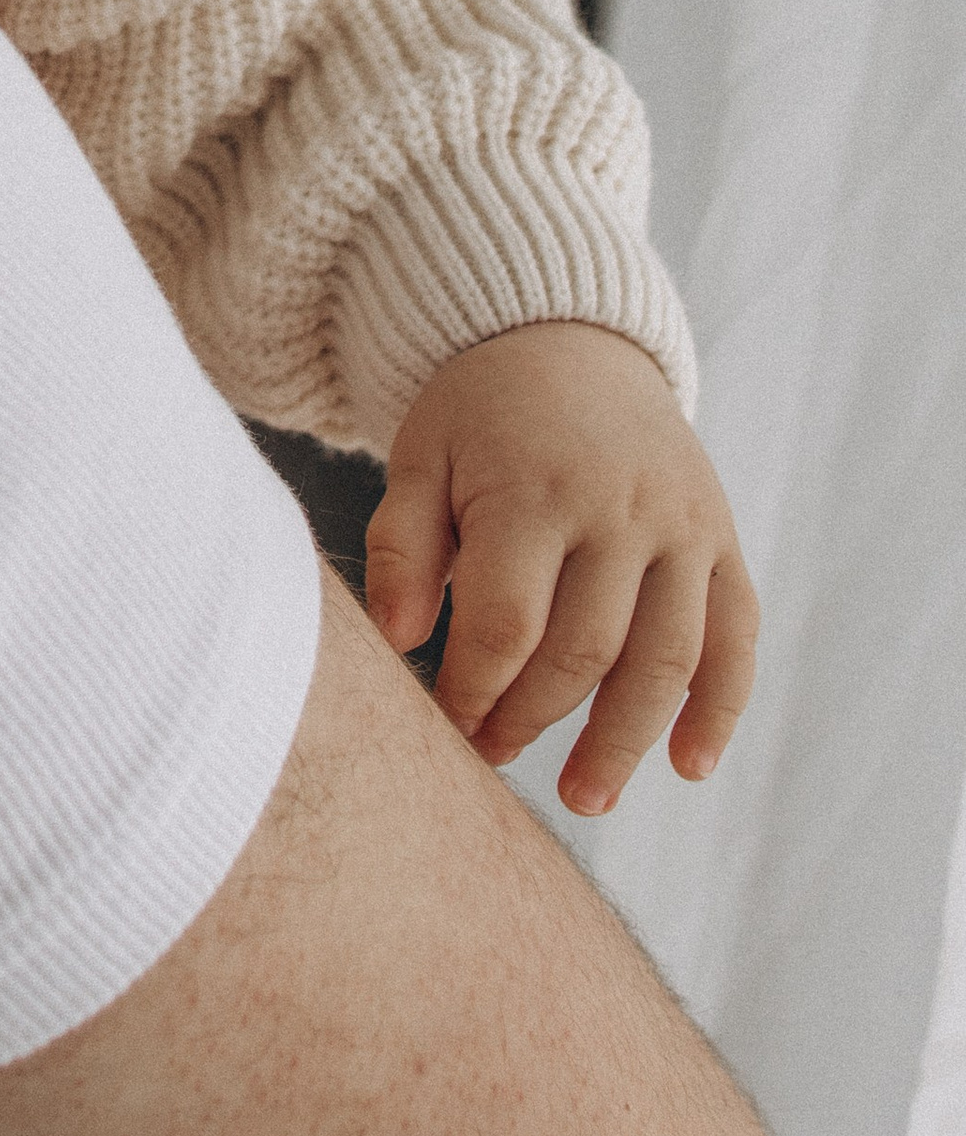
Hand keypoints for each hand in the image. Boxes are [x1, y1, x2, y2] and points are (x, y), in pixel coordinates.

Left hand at [363, 323, 758, 815]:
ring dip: (626, 741)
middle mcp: (620, 507)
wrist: (566, 337)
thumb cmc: (477, 413)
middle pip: (584, 650)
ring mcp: (681, 523)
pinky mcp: (721, 536)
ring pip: (666, 658)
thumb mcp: (420, 456)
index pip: (507, 623)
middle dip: (533, 719)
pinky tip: (689, 766)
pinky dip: (721, 707)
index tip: (444, 726)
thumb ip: (402, 546)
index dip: (473, 690)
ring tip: (585, 798)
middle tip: (492, 757)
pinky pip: (736, 634)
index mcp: (533, 487)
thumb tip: (399, 641)